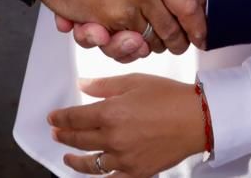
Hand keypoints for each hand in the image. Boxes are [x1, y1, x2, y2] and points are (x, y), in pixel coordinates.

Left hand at [49, 75, 205, 176]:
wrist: (198, 119)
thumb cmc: (170, 97)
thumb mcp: (135, 82)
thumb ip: (105, 85)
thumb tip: (83, 85)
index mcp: (110, 112)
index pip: (75, 118)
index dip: (60, 118)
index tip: (53, 118)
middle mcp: (113, 137)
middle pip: (79, 140)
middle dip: (64, 136)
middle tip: (56, 133)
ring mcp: (124, 158)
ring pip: (90, 164)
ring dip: (75, 160)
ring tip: (68, 156)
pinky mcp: (136, 172)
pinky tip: (93, 175)